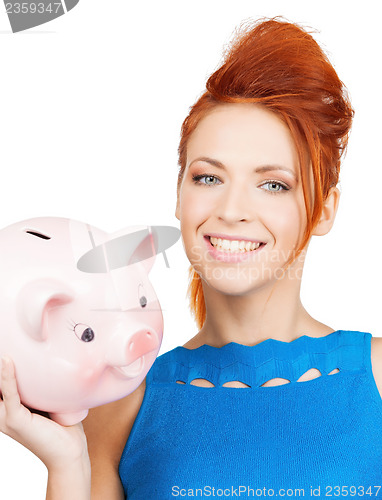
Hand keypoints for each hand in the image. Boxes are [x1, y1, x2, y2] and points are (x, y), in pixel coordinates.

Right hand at [0, 356, 89, 471]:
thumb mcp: (48, 399)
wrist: (69, 452)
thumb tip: (50, 360)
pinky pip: (10, 395)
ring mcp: (5, 419)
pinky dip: (8, 377)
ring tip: (2, 350)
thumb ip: (42, 384)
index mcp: (7, 409)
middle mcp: (1, 414)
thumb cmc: (61, 426)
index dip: (0, 369)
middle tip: (1, 345)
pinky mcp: (15, 421)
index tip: (2, 350)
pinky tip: (7, 361)